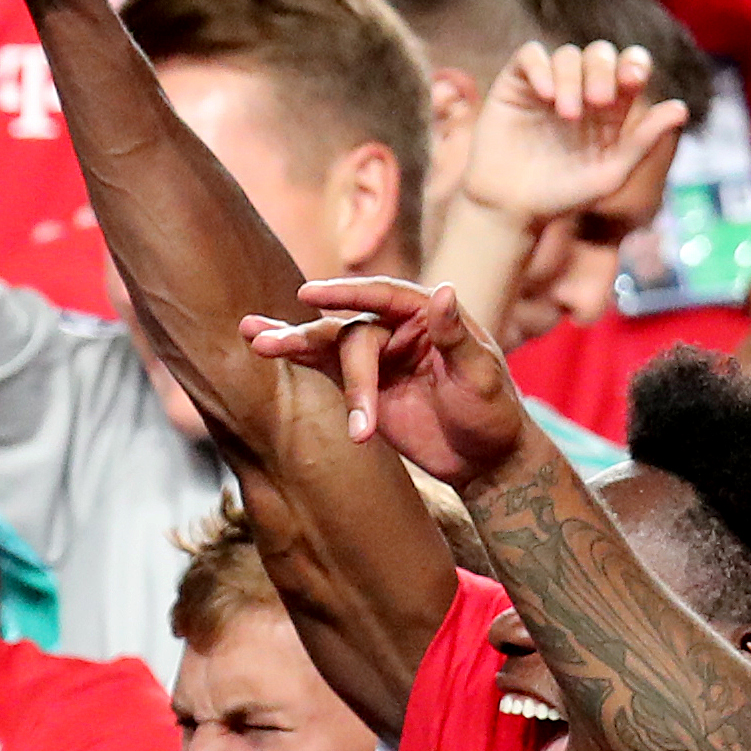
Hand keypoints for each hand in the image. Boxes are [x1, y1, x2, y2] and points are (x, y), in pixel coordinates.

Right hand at [240, 274, 529, 485]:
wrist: (484, 459)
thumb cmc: (494, 412)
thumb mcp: (481, 375)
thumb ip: (455, 336)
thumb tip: (444, 291)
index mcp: (431, 316)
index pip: (385, 296)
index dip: (347, 293)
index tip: (309, 293)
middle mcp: (399, 330)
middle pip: (353, 333)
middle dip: (335, 361)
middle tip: (321, 383)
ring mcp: (378, 358)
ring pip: (330, 344)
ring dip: (294, 345)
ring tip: (257, 344)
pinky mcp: (362, 387)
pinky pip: (326, 369)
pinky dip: (297, 359)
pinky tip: (260, 344)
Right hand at [459, 40, 690, 227]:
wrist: (510, 209)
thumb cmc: (563, 197)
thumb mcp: (611, 173)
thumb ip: (644, 141)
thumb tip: (681, 107)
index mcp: (610, 107)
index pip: (630, 66)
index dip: (634, 63)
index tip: (632, 81)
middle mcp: (580, 90)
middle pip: (600, 54)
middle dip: (604, 71)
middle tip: (598, 102)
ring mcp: (546, 86)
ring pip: (568, 54)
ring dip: (573, 77)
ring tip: (568, 114)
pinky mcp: (514, 87)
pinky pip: (529, 56)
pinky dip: (540, 67)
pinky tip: (545, 94)